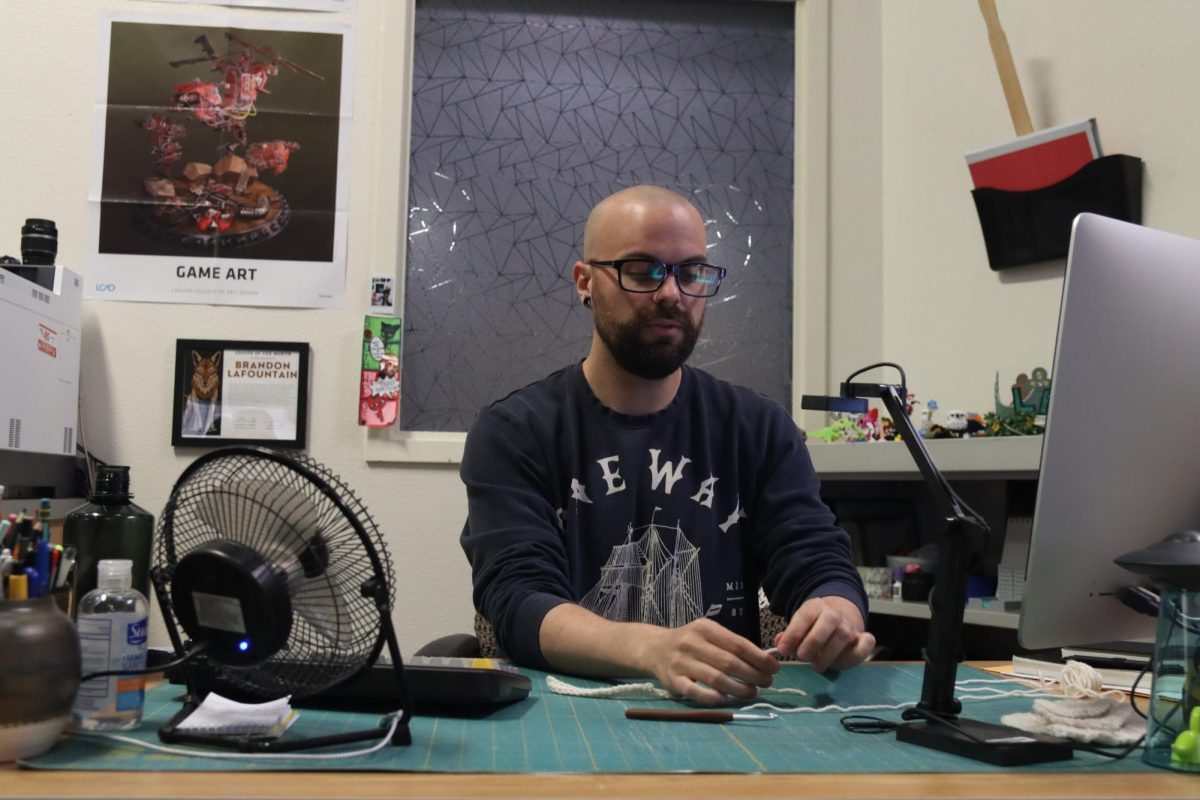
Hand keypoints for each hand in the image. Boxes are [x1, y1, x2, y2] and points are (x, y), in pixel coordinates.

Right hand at [642, 618, 778, 705]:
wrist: (655, 648)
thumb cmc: (691, 643)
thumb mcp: (709, 634)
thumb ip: (731, 645)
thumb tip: (764, 660)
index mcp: (705, 628)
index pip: (738, 644)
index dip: (759, 658)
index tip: (774, 668)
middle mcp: (692, 643)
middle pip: (729, 662)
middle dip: (753, 675)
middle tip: (767, 683)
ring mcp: (681, 662)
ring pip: (716, 679)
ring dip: (739, 689)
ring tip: (752, 692)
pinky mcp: (673, 681)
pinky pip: (695, 692)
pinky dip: (712, 697)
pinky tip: (726, 699)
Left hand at [773, 596, 874, 673]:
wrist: (839, 616)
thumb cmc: (814, 627)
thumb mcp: (799, 626)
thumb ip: (788, 636)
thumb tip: (780, 644)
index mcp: (815, 607)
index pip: (805, 615)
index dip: (793, 633)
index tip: (783, 650)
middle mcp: (834, 614)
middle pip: (829, 621)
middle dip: (813, 641)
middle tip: (802, 657)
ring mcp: (850, 626)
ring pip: (844, 635)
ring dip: (829, 654)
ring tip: (816, 666)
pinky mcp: (863, 638)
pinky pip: (866, 644)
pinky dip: (857, 654)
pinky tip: (841, 662)